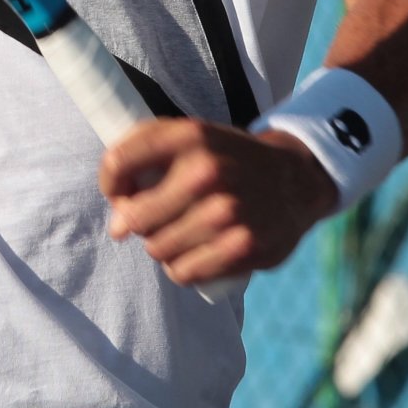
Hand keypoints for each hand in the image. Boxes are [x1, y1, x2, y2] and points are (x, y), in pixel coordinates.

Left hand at [100, 119, 339, 286]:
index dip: (110, 185)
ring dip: (162, 246)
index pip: (118, 163)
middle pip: (134, 217)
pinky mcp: (242, 247)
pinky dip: (183, 268)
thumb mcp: (192, 136)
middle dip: (137, 222)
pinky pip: (184, 272)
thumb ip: (144, 155)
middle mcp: (206, 171)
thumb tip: (116, 221)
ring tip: (182, 232)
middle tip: (157, 218)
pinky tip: (197, 252)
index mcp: (189, 136)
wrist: (297, 178)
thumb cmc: (228, 159)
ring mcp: (226, 211)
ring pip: (157, 248)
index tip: (120, 194)